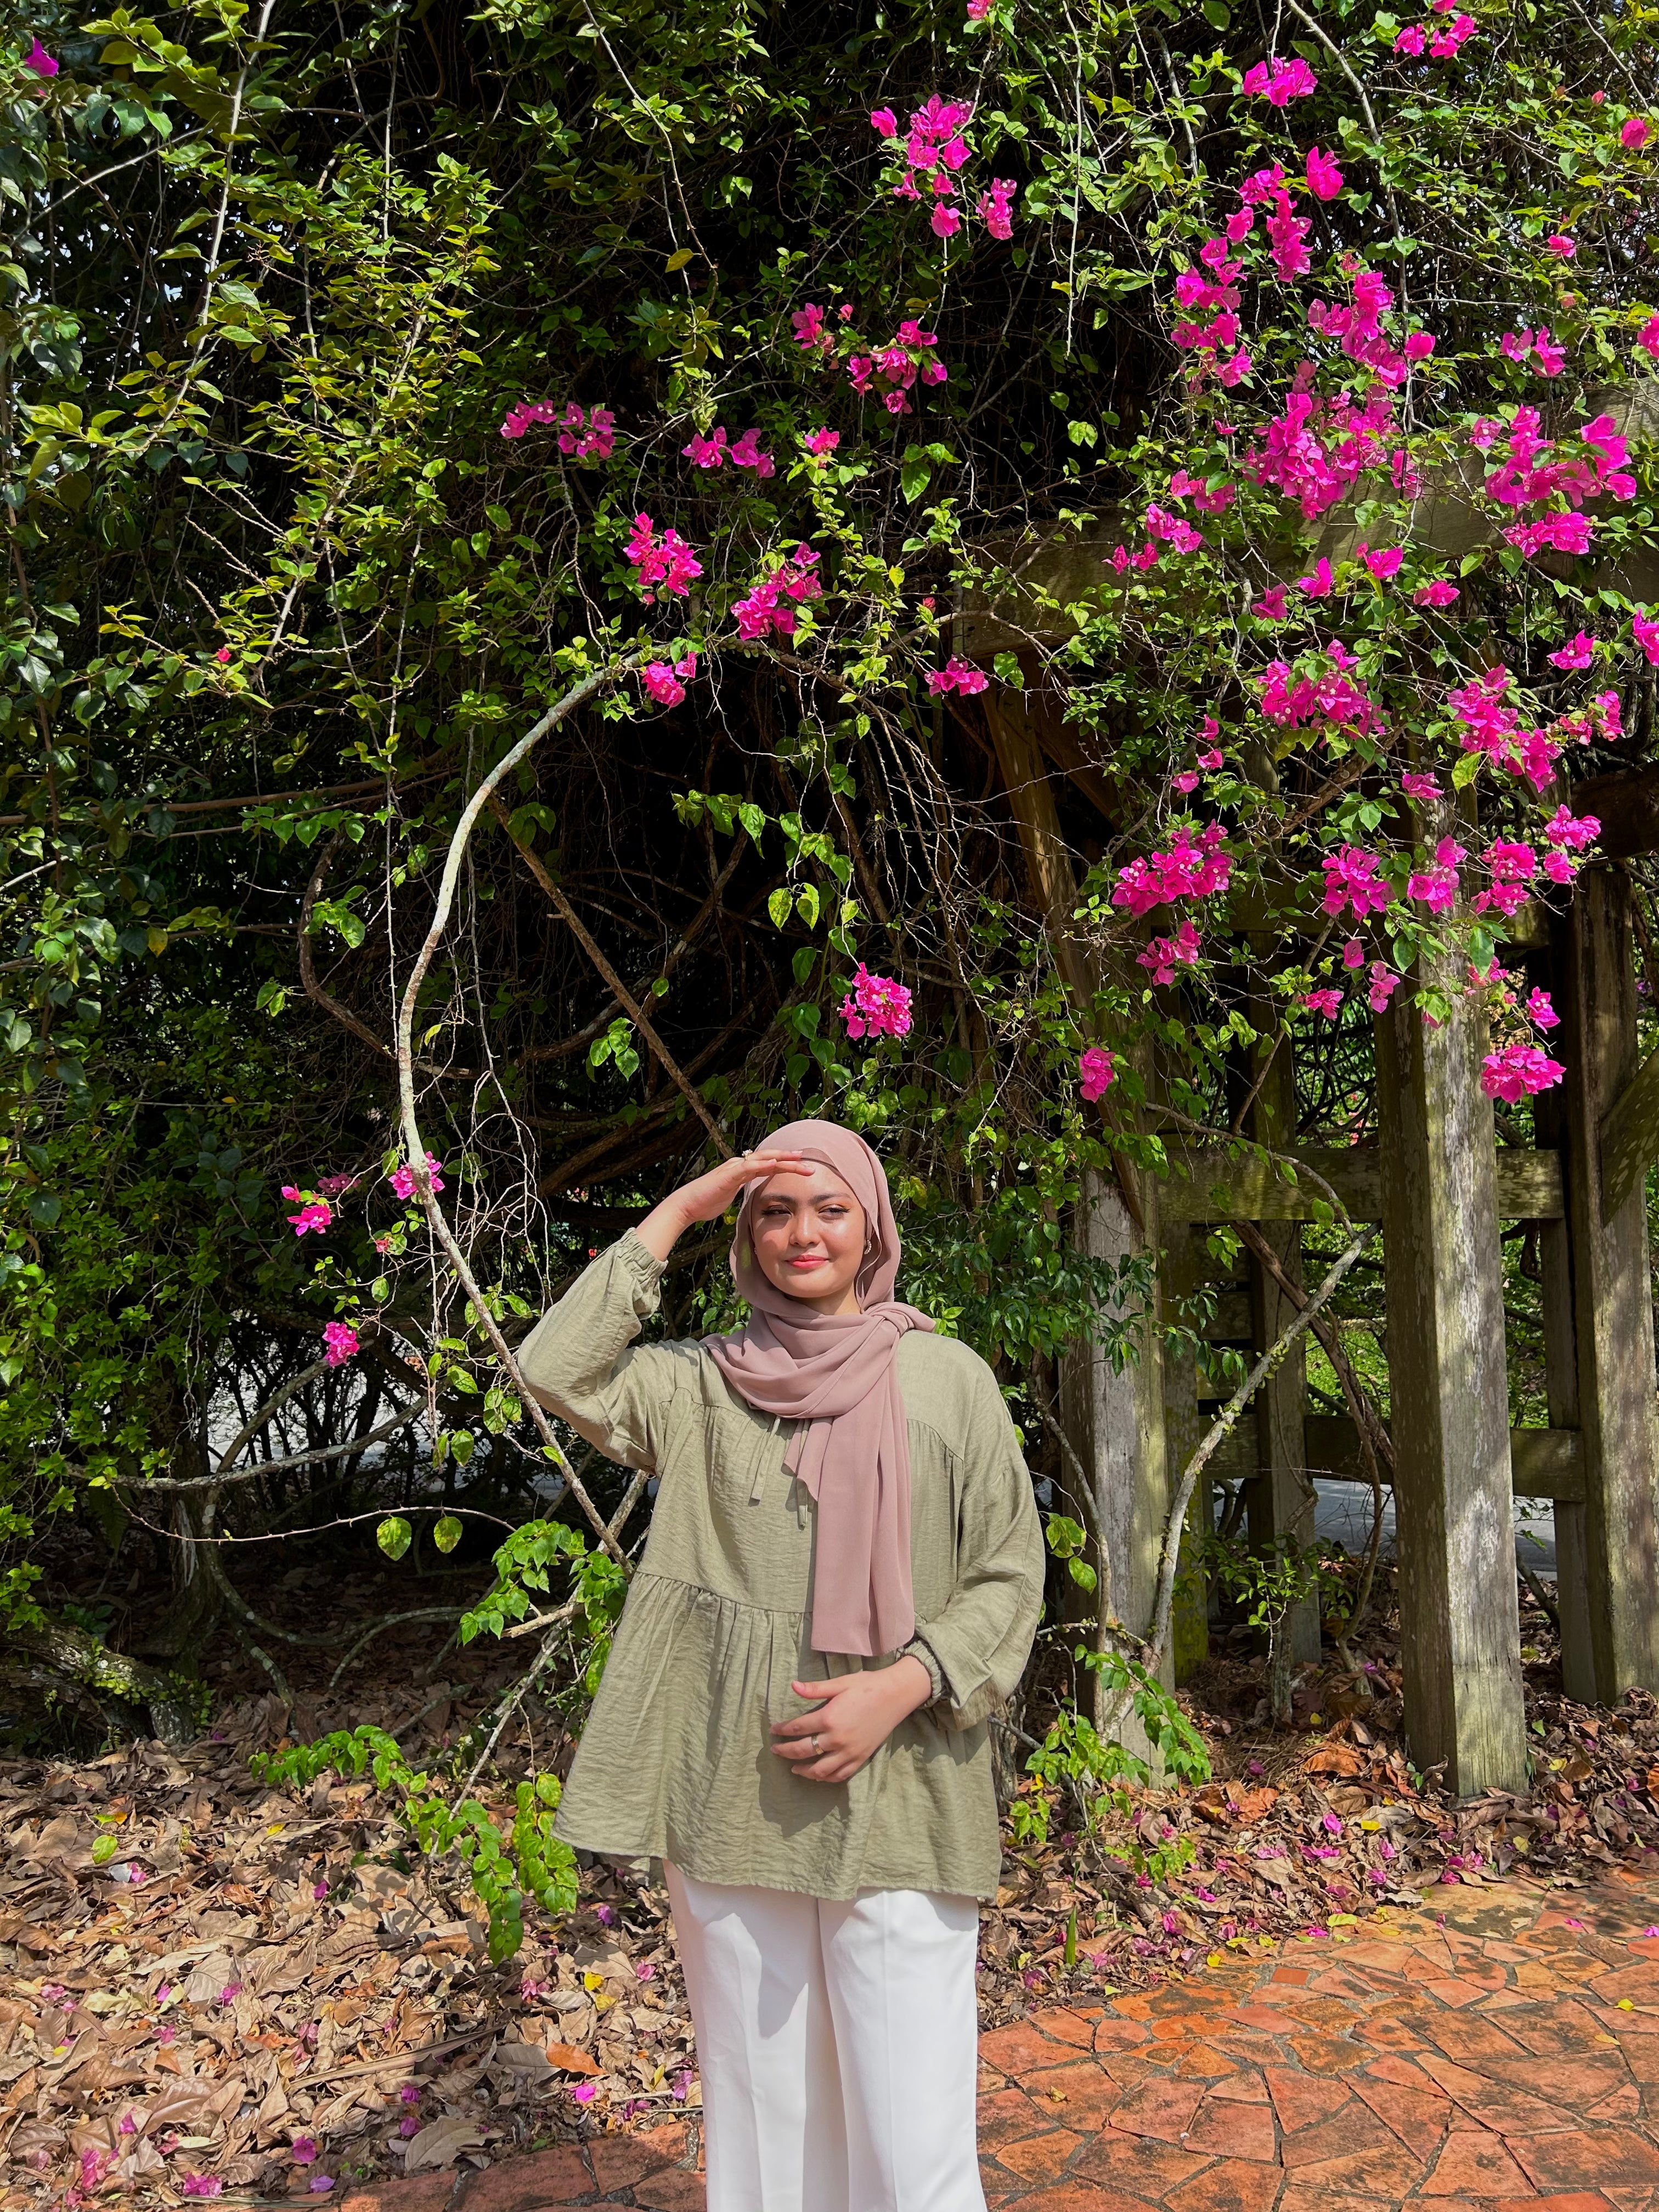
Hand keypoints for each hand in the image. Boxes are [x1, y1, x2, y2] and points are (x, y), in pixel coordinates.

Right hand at [635, 1149, 810, 1261]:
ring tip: (798, 1159)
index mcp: (741, 1171)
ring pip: (762, 1159)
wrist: (688, 1205)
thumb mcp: (730, 1196)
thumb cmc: (706, 1202)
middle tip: (807, 1161)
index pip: (767, 1164)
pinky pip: (748, 1167)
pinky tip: (775, 1163)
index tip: (800, 1165)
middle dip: (789, 1159)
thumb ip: (741, 1190)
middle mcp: (738, 1165)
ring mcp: (733, 1168)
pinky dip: (762, 1164)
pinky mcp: (728, 1175)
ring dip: (782, 1158)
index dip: (784, 1163)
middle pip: (769, 1158)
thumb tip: (752, 1193)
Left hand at [769, 1657, 933, 1784]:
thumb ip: (815, 1689)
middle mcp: (837, 1738)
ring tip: (793, 1767)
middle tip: (776, 1750)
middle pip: (804, 1750)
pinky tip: (818, 1775)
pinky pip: (840, 1774)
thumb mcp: (840, 1683)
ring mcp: (849, 1751)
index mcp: (829, 1717)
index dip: (782, 1730)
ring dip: (803, 1770)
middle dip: (786, 1751)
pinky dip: (826, 1778)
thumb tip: (793, 1686)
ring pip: (820, 1770)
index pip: (797, 1728)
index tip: (773, 1730)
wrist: (896, 1695)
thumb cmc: (867, 1685)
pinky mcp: (860, 1758)